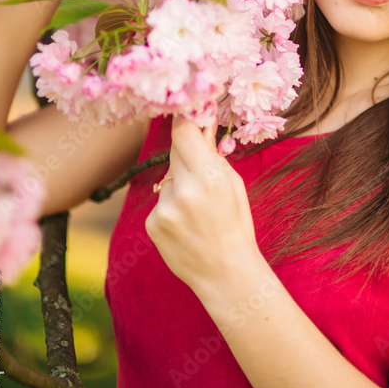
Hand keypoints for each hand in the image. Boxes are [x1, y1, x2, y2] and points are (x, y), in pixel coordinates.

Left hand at [144, 117, 262, 296]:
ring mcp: (165, 209)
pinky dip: (171, 206)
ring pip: (168, 179)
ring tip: (197, 210)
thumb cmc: (236, 226)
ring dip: (179, 185)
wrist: (226, 274)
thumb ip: (213, 155)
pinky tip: (186, 224)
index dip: (184, 120)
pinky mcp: (152, 223)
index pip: (184, 132)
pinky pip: (160, 201)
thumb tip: (202, 123)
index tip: (187, 114)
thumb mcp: (234, 185)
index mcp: (210, 178)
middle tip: (201, 169)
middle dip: (187, 153)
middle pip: (175, 152)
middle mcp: (184, 191)